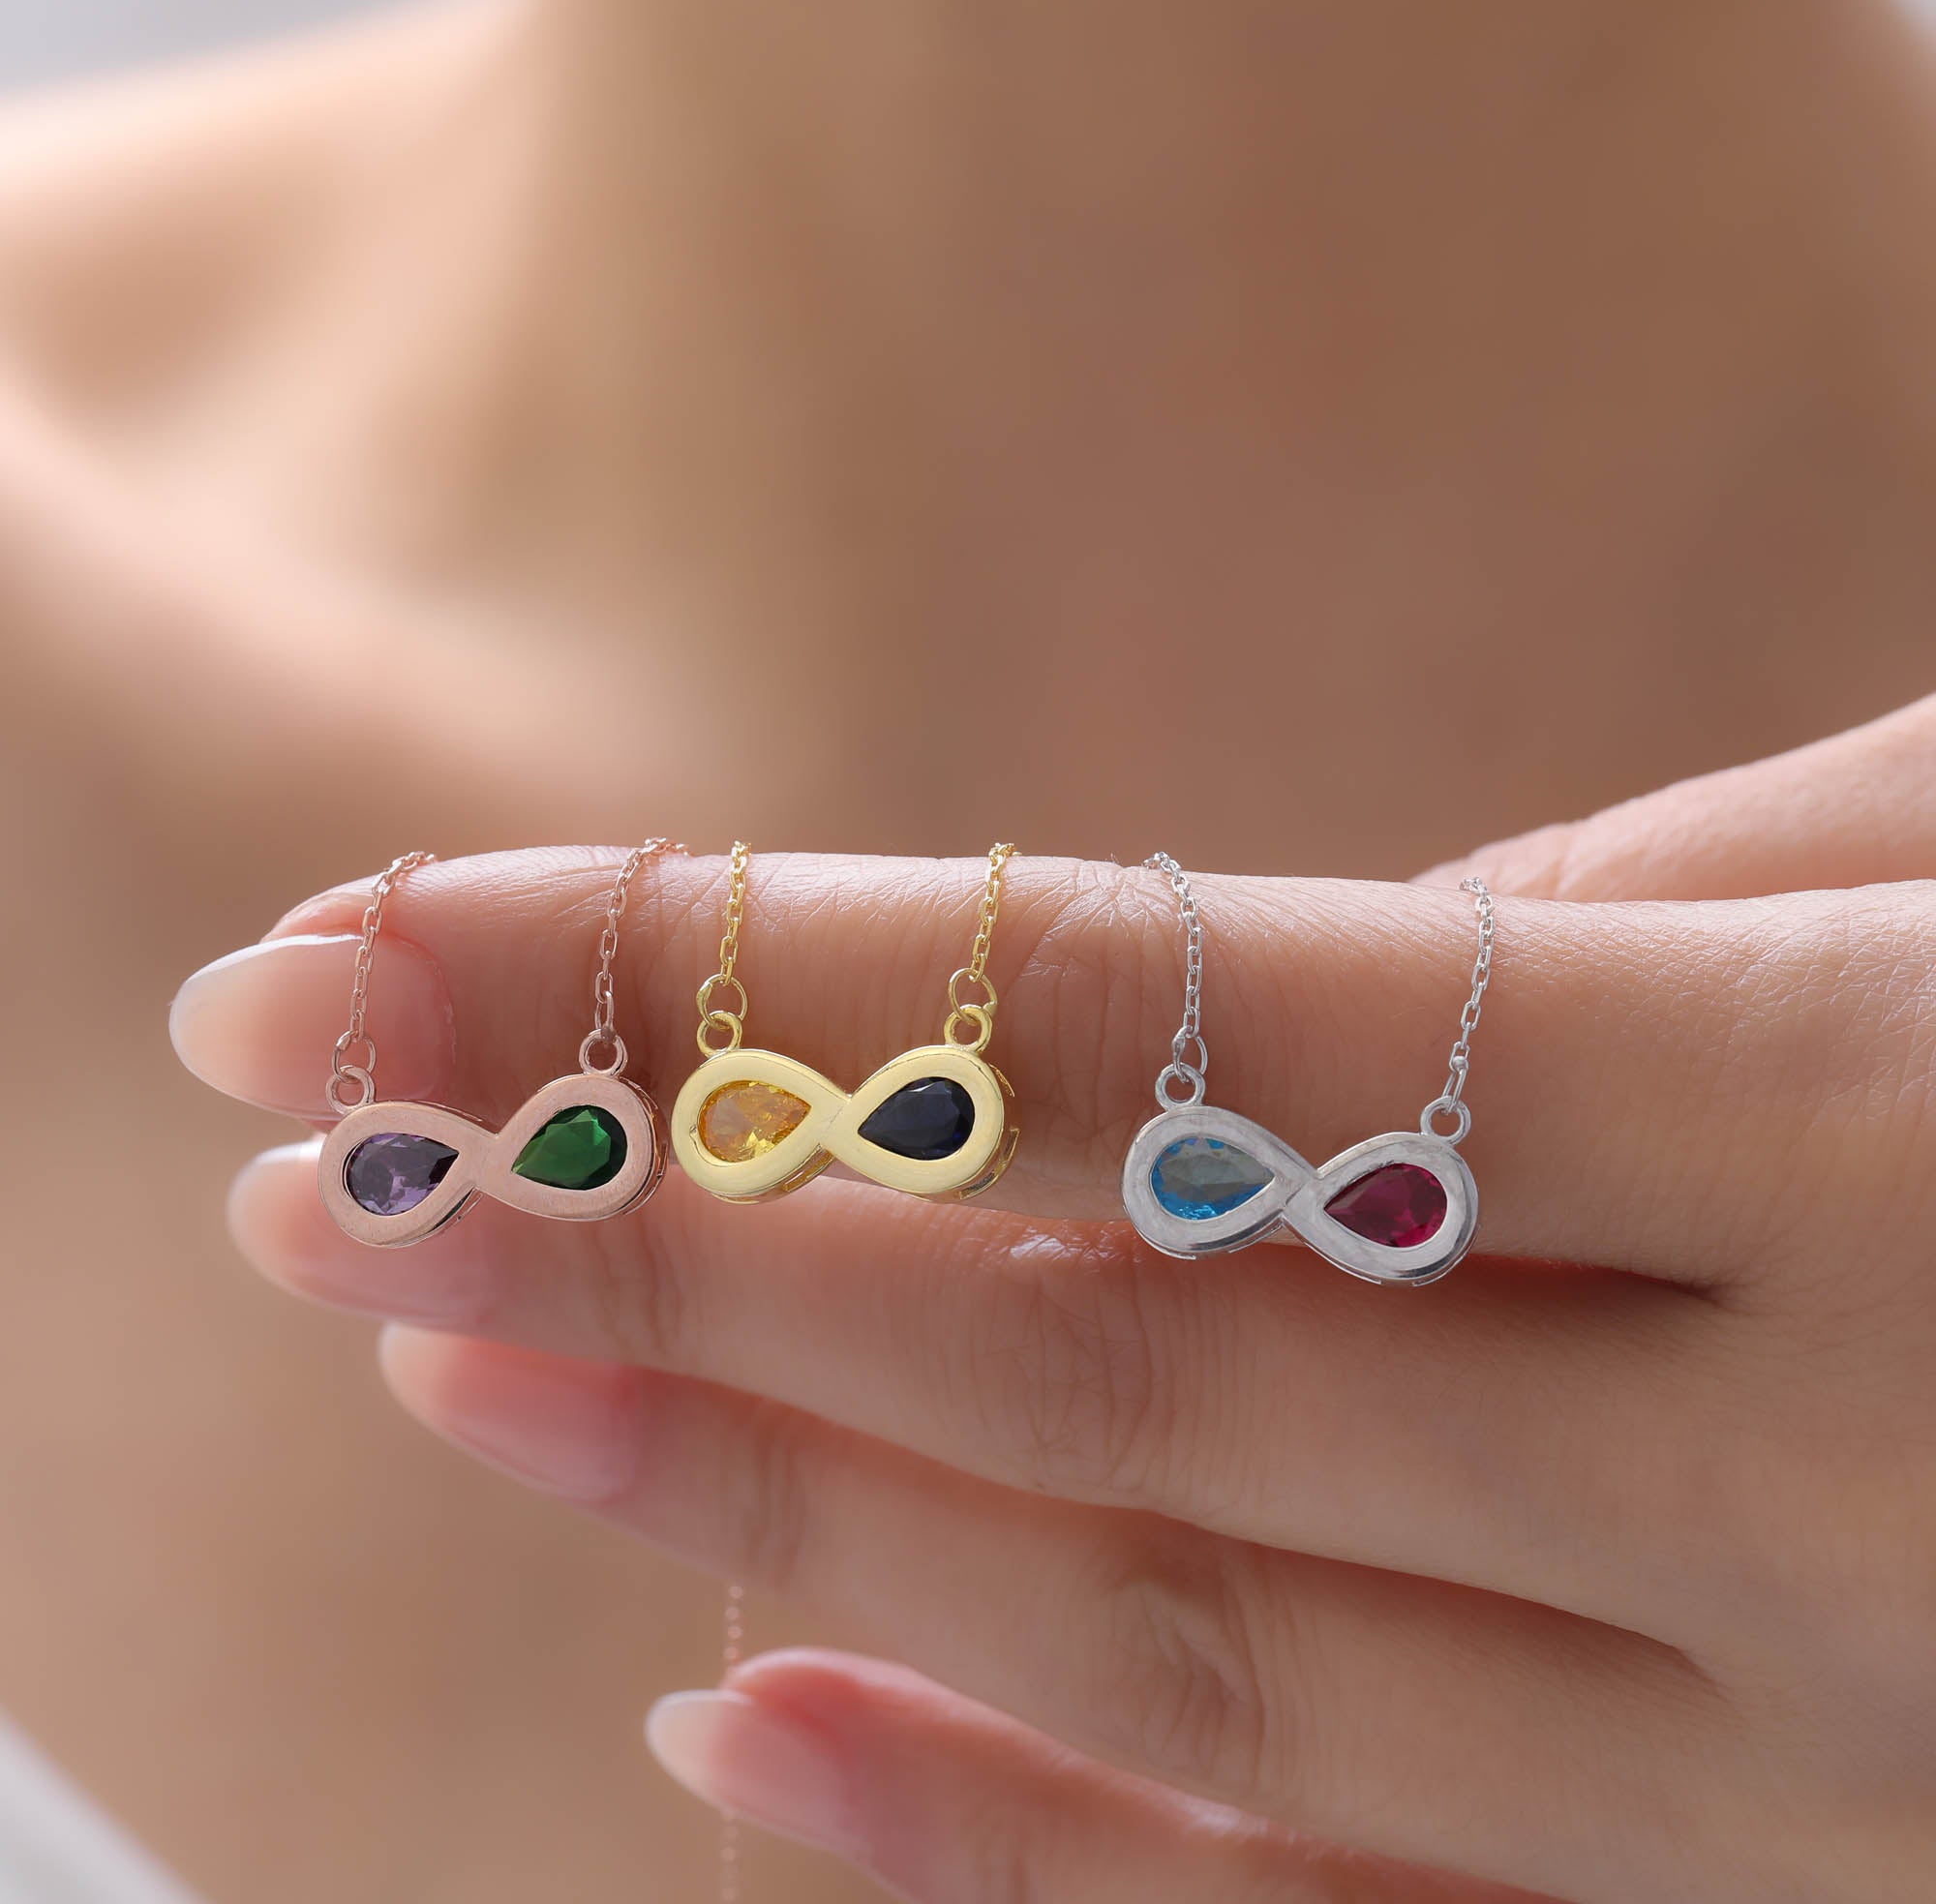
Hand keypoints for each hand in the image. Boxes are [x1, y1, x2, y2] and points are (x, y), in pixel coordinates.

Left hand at [170, 700, 1935, 1902]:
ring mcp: (1830, 1764)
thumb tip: (1185, 1033)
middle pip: (1104, 1344)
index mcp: (1895, 1110)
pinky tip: (744, 1731)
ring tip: (457, 1376)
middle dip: (666, 1242)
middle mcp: (1843, 1482)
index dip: (733, 969)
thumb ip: (1587, 950)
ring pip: (1184, 1646)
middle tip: (331, 1165)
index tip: (392, 952)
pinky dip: (1015, 1840)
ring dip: (770, 1514)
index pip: (1142, 1013)